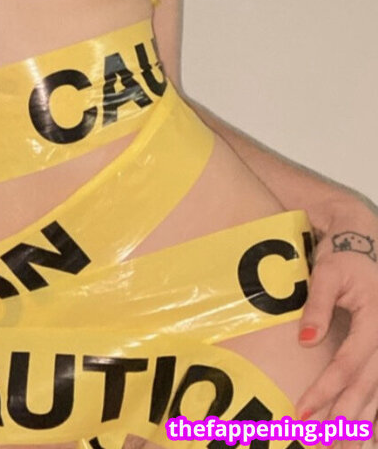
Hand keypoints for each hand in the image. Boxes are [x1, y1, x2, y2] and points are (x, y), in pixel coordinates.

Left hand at [295, 200, 377, 433]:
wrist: (363, 243)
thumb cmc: (343, 259)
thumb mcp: (327, 273)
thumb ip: (317, 306)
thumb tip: (305, 342)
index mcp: (376, 319)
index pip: (348, 364)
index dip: (325, 389)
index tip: (302, 410)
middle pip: (368, 385)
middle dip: (343, 415)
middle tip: (320, 441)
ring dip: (362, 421)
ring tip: (343, 447)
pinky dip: (377, 411)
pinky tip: (367, 433)